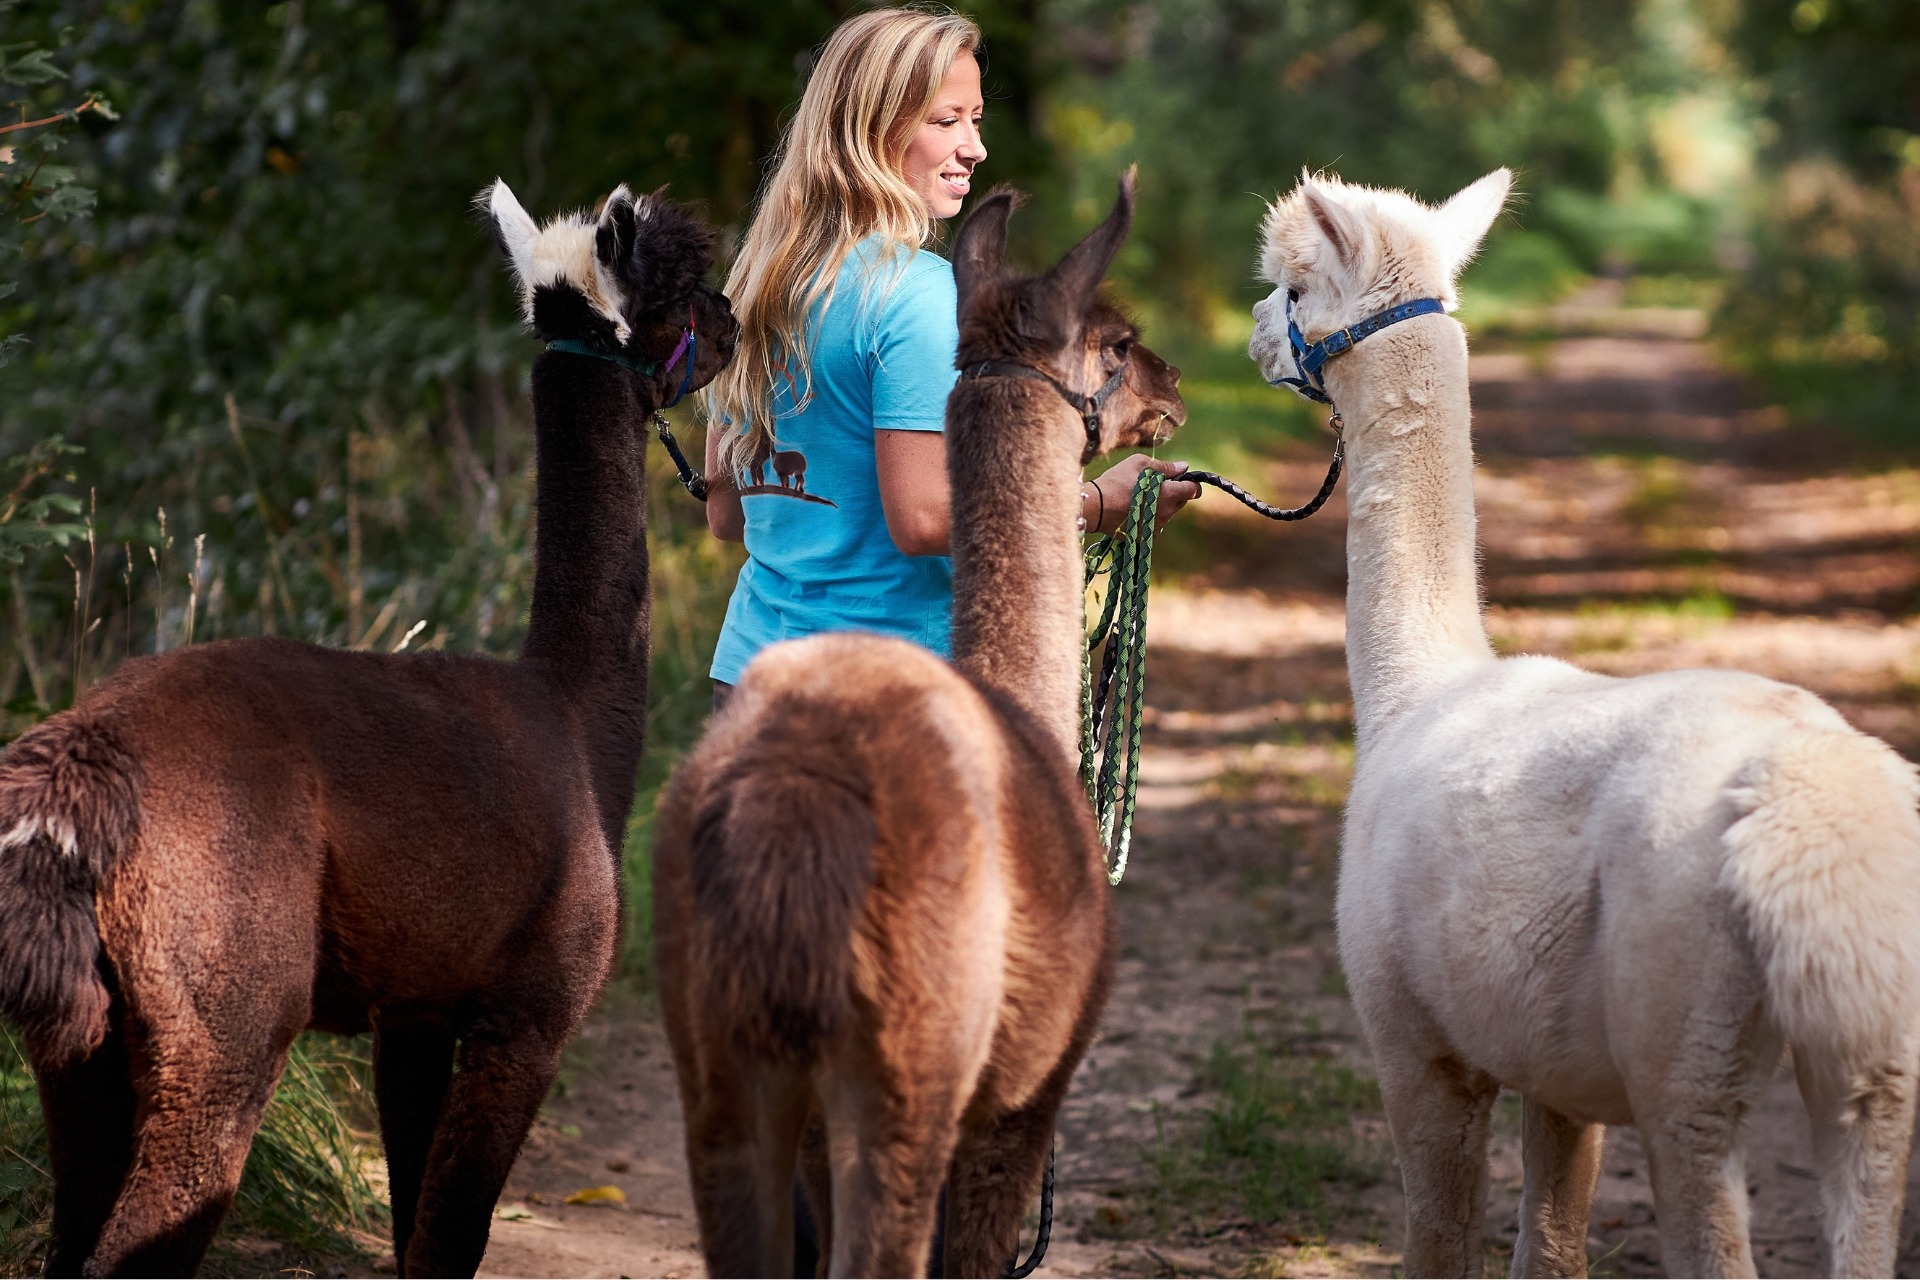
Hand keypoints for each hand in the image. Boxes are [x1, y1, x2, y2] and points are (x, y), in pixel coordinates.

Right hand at [1082, 454, 1200, 534]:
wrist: (1095, 506)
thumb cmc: (1117, 480)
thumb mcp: (1140, 464)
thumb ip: (1165, 466)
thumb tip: (1183, 467)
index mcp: (1169, 494)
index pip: (1193, 490)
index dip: (1190, 483)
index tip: (1181, 480)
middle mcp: (1166, 513)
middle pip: (1181, 502)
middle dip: (1174, 493)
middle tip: (1155, 486)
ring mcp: (1156, 527)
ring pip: (1167, 514)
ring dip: (1160, 506)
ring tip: (1140, 498)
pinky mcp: (1145, 536)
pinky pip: (1154, 525)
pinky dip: (1149, 518)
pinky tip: (1134, 511)